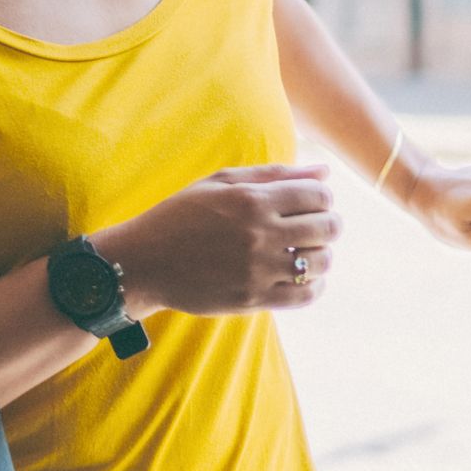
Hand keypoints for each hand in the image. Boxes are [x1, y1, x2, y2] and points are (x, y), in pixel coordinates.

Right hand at [94, 162, 340, 317]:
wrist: (143, 262)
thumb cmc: (180, 216)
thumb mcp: (219, 183)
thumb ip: (273, 174)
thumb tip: (325, 172)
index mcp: (250, 199)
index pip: (318, 195)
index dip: (322, 197)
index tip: (310, 203)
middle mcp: (258, 234)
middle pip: (327, 228)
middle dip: (327, 224)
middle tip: (312, 226)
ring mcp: (257, 269)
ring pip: (321, 262)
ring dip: (320, 254)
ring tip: (303, 251)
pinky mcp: (253, 298)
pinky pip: (306, 294)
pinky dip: (313, 284)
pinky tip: (299, 276)